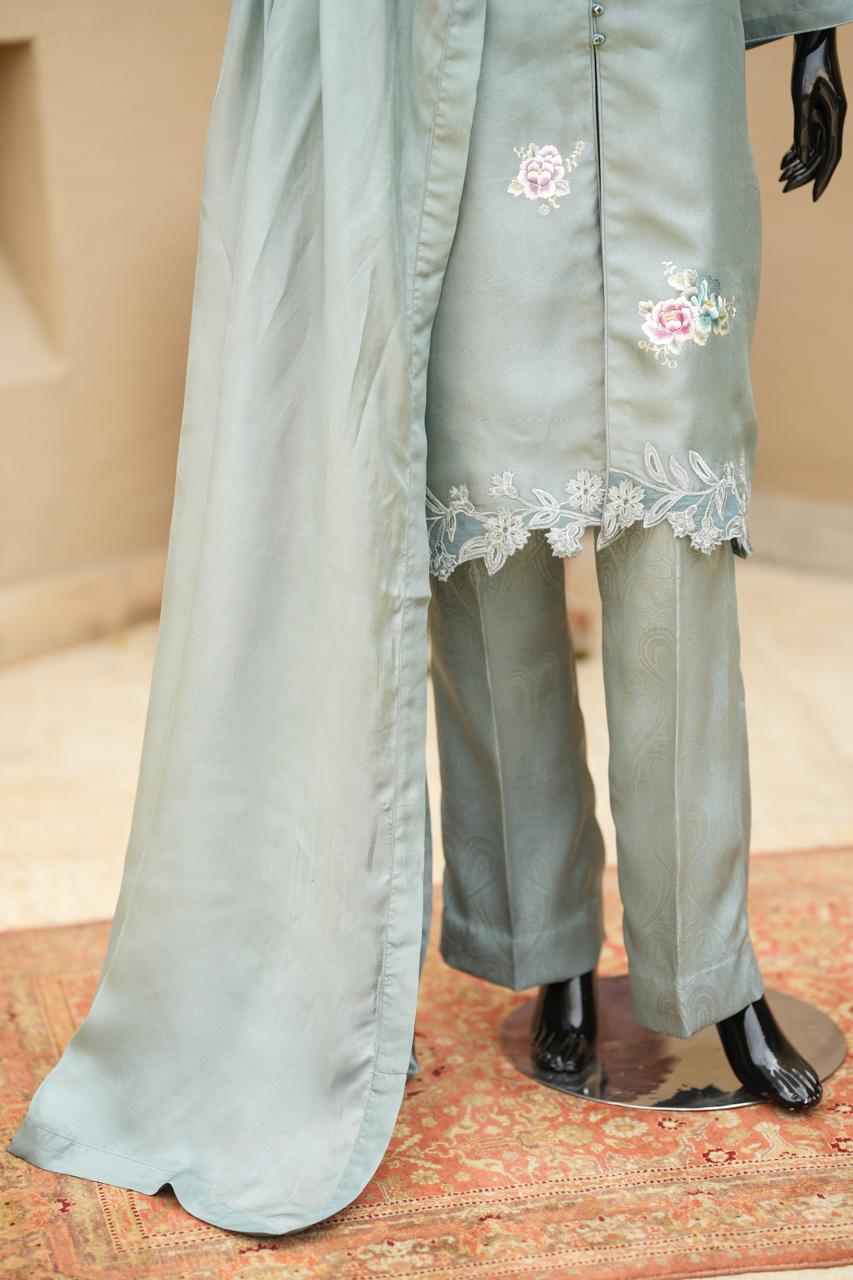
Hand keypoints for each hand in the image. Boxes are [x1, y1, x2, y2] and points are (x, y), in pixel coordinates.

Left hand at [780, 29, 845, 199]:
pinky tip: (783, 162)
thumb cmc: (807, 64)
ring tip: (780, 179)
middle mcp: (833, 118)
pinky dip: (795, 150)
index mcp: (836, 115)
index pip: (832, 155)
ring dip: (797, 164)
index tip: (813, 198)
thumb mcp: (801, 98)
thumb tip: (801, 160)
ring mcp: (825, 114)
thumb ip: (801, 129)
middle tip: (783, 190)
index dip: (823, 178)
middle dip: (803, 174)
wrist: (810, 41)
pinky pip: (807, 137)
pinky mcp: (816, 110)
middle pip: (820, 155)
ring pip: (813, 148)